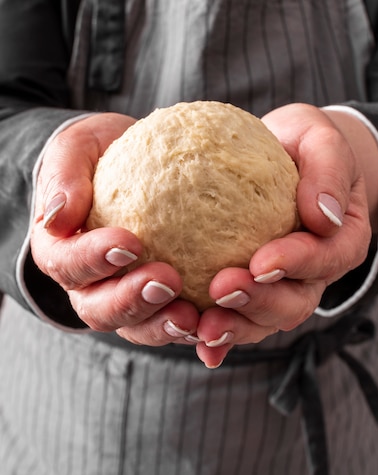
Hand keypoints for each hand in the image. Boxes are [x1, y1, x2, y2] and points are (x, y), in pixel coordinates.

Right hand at [31, 113, 199, 344]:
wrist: (133, 161)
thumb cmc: (98, 152)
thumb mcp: (77, 147)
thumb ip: (64, 175)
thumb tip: (59, 214)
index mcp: (60, 251)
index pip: (67, 264)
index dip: (93, 260)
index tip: (129, 242)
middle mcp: (89, 284)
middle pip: (100, 309)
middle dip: (132, 302)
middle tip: (168, 281)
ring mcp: (124, 297)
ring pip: (137, 326)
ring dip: (164, 325)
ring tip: (194, 316)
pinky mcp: (159, 300)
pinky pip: (174, 320)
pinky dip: (195, 327)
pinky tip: (222, 318)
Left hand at [194, 103, 377, 367]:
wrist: (282, 156)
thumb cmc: (302, 145)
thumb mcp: (319, 139)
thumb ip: (328, 170)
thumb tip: (324, 214)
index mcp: (340, 239)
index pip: (327, 257)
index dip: (297, 264)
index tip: (263, 261)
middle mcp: (313, 273)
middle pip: (295, 302)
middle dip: (259, 302)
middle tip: (223, 288)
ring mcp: (281, 288)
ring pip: (263, 320)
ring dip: (234, 326)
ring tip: (203, 325)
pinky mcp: (250, 291)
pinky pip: (235, 317)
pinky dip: (216, 335)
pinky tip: (192, 339)